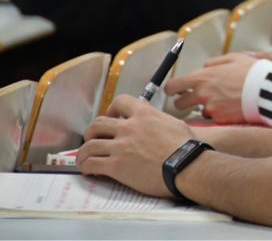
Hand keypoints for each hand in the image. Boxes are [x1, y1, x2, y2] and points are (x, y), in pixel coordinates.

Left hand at [78, 95, 197, 196]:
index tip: (113, 118)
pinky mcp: (116, 165)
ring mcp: (121, 146)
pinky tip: (89, 170)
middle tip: (94, 139)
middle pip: (98, 124)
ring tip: (84, 158)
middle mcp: (129, 127)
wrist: (186, 166)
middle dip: (92, 132)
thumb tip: (157, 125)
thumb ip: (159, 122)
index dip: (112, 109)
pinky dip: (87, 167)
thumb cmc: (187, 147)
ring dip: (84, 152)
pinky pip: (92, 163)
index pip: (120, 102)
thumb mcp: (175, 124)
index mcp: (144, 114)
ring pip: (90, 145)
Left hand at [163, 53, 257, 123]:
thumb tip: (203, 68)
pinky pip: (214, 117)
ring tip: (224, 100)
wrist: (267, 90)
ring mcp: (210, 108)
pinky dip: (220, 113)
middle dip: (185, 102)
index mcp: (202, 77)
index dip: (171, 89)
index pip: (173, 86)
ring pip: (200, 111)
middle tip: (196, 99)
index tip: (175, 91)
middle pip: (180, 104)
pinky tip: (232, 106)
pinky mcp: (220, 119)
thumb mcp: (233, 58)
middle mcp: (202, 94)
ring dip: (207, 107)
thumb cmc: (251, 71)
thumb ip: (213, 63)